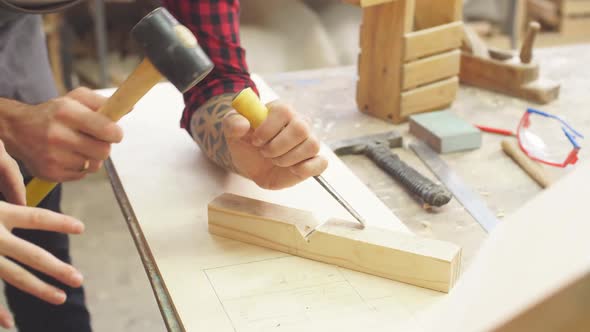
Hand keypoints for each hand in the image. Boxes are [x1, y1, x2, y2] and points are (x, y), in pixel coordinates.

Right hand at [0, 205, 84, 328]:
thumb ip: (4, 206)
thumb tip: (18, 205)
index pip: (36, 217)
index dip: (60, 222)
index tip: (82, 228)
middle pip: (33, 255)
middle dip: (57, 268)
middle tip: (79, 279)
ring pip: (14, 277)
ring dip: (39, 289)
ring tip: (60, 297)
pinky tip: (9, 323)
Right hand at [4, 87, 122, 181]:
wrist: (18, 130)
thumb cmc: (55, 113)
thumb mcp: (76, 99)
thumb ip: (103, 102)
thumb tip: (129, 107)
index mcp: (66, 112)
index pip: (107, 130)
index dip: (116, 133)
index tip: (114, 132)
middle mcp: (57, 135)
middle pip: (104, 151)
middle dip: (104, 146)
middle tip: (95, 140)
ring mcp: (52, 156)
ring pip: (94, 165)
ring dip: (92, 157)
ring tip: (79, 147)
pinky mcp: (50, 173)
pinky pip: (81, 175)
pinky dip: (80, 167)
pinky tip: (68, 156)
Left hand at [223, 103, 327, 189]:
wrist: (252, 164)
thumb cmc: (246, 143)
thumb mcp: (232, 132)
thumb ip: (232, 123)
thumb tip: (244, 124)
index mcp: (281, 110)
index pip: (284, 111)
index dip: (268, 128)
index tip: (255, 141)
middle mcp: (299, 122)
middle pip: (301, 128)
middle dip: (277, 146)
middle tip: (265, 153)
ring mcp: (309, 141)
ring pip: (312, 145)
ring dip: (288, 158)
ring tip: (275, 160)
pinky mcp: (314, 160)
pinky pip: (321, 162)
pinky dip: (305, 168)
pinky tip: (291, 169)